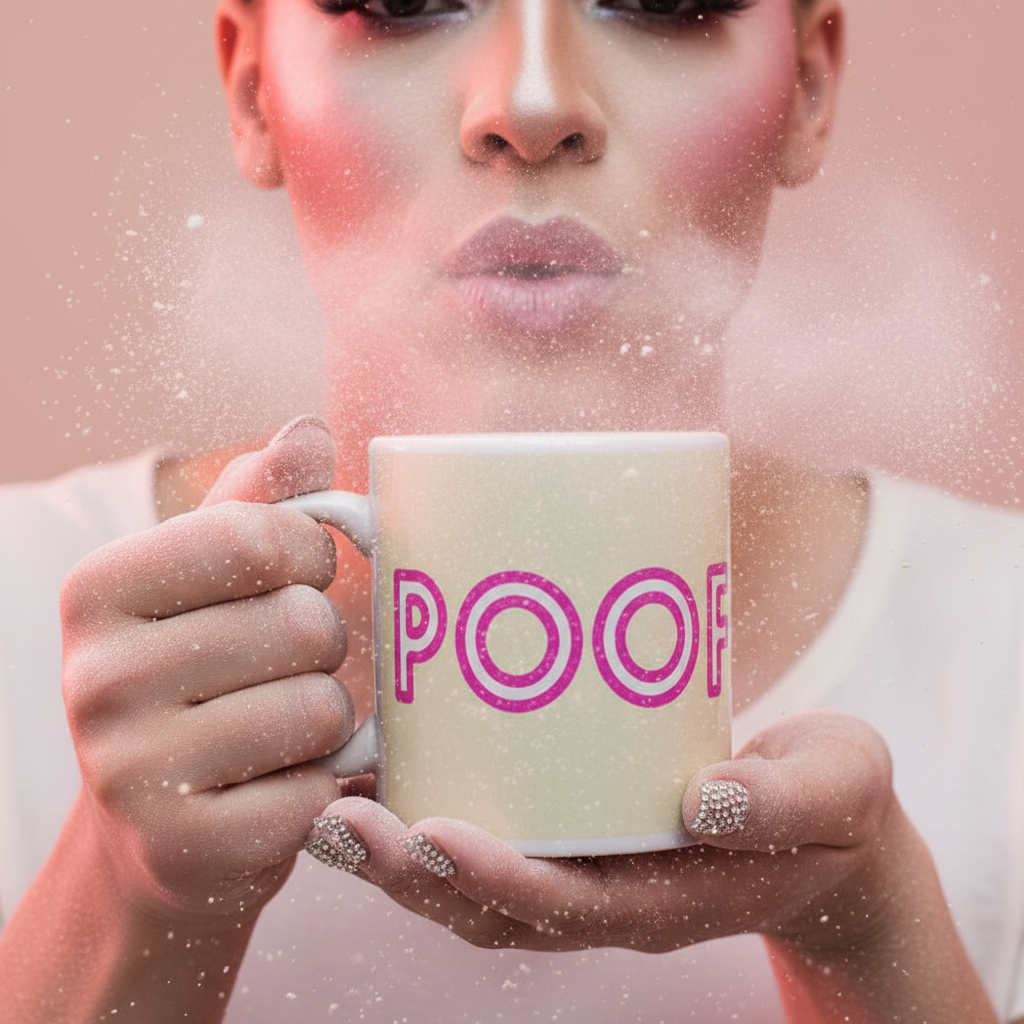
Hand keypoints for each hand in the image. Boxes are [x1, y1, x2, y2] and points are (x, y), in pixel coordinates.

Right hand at [60, 416, 351, 925]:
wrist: (154, 832)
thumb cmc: (197, 678)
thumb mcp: (207, 582)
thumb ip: (258, 501)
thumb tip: (308, 432)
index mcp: (98, 591)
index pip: (257, 536)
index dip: (309, 556)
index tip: (296, 579)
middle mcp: (98, 678)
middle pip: (301, 623)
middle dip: (322, 644)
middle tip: (284, 667)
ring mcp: (134, 772)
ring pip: (320, 706)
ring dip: (327, 716)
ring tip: (280, 726)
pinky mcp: (187, 848)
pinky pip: (320, 789)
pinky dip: (322, 784)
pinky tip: (275, 786)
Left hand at [314, 710, 998, 1021]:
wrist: (828, 835)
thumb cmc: (830, 803)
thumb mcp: (838, 787)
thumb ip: (787, 799)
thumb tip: (712, 800)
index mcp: (672, 896)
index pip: (571, 908)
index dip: (501, 881)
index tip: (436, 837)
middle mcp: (613, 897)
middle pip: (496, 911)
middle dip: (412, 877)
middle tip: (338, 824)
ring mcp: (588, 874)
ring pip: (476, 890)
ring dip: (398, 861)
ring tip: (329, 811)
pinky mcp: (575, 839)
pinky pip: (492, 846)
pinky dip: (426, 826)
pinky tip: (376, 781)